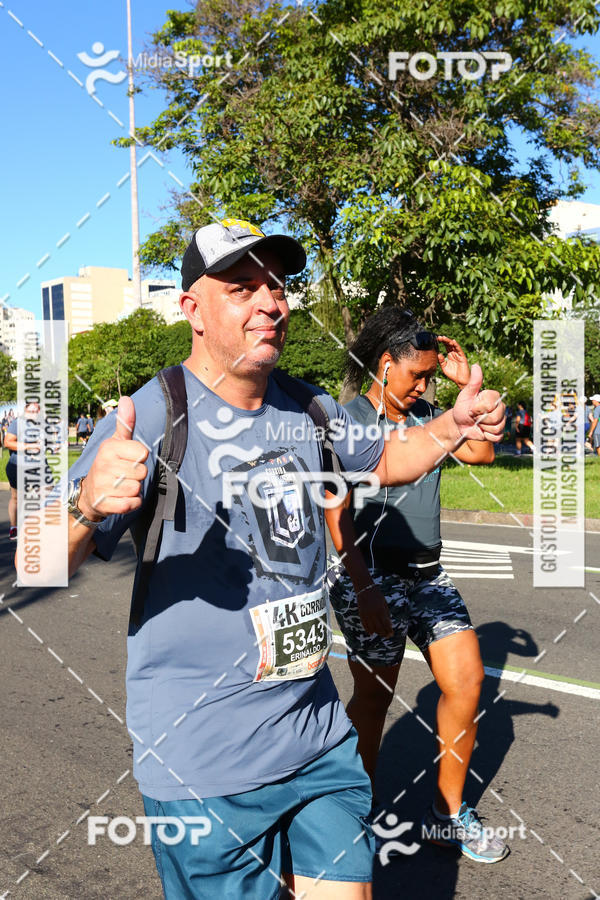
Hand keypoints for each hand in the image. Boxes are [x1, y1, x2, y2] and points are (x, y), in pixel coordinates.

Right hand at [78, 396, 147, 520]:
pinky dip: (132, 503)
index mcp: (109, 448)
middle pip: (142, 472)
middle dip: (138, 475)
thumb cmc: (110, 463)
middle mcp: (103, 465)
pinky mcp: (105, 504)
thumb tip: (126, 398)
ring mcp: (103, 485)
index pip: (143, 453)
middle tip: (124, 474)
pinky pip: (132, 504)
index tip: (128, 459)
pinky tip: (121, 498)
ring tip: (121, 486)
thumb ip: (125, 423)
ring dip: (134, 490)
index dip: (140, 458)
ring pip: (137, 488)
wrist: (90, 493)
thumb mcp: (117, 442)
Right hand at [357, 586, 393, 637]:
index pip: (386, 624)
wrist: (364, 589)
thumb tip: (389, 625)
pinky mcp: (361, 615)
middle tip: (387, 636)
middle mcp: (373, 613)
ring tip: (381, 634)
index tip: (391, 634)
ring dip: (377, 632)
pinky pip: (364, 625)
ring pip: (372, 628)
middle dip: (384, 633)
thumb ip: (387, 614)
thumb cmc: (377, 595)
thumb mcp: (384, 603)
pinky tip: (371, 633)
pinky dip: (368, 630)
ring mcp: (366, 615)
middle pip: (379, 628)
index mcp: (380, 610)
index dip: (389, 630)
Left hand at [437, 335, 469, 387]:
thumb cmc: (453, 374)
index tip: (437, 339)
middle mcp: (454, 354)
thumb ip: (441, 361)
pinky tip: (453, 342)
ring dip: (449, 341)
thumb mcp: (444, 367)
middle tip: (439, 337)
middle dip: (444, 340)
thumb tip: (438, 354)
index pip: (446, 347)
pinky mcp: (462, 357)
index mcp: (450, 355)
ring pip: (454, 346)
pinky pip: (459, 350)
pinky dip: (456, 346)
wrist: (460, 381)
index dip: (442, 342)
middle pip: (449, 345)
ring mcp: (458, 355)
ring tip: (444, 338)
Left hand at [451, 365, 504, 441]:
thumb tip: (476, 366)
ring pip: (497, 427)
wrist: (459, 424)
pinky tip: (482, 431)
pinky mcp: (499, 433)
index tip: (471, 408)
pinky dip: (486, 436)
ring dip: (483, 428)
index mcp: (493, 397)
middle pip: (495, 417)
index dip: (478, 409)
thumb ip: (473, 382)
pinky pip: (497, 437)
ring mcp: (501, 420)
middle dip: (480, 419)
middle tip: (474, 416)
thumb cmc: (462, 407)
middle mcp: (500, 408)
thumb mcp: (465, 394)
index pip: (491, 404)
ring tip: (478, 423)